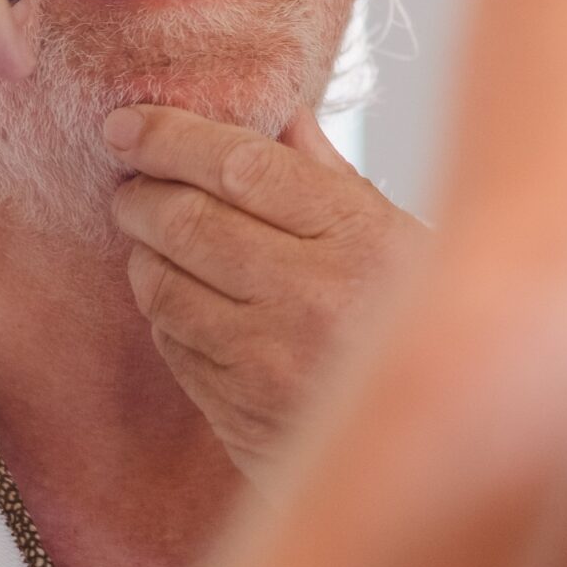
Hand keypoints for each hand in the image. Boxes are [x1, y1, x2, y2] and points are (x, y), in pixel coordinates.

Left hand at [106, 102, 424, 474]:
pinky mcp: (239, 411)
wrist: (437, 451)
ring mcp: (271, 360)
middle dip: (141, 193)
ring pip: (164, 285)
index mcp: (359, 236)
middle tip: (130, 185)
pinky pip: (172, 343)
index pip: (242, 164)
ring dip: (143, 253)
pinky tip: (180, 298)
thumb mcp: (400, 240)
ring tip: (151, 239)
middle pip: (188, 221)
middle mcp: (313, 295)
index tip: (130, 123)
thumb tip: (280, 115)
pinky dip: (164, 311)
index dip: (172, 136)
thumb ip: (331, 177)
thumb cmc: (416, 330)